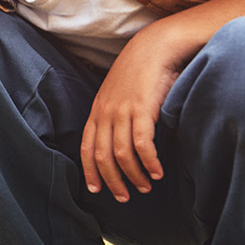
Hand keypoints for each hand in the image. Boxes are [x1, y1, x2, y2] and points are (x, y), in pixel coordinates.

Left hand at [79, 32, 182, 202]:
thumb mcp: (119, 94)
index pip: (86, 148)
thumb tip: (121, 141)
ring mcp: (123, 111)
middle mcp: (106, 113)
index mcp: (98, 111)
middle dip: (112, 181)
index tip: (96, 190)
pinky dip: (149, 162)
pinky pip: (142, 144)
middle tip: (124, 197)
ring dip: (134, 175)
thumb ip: (116, 116)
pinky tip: (158, 172)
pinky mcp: (142, 109)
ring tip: (146, 186)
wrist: (155, 47)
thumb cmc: (140, 72)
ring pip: (121, 154)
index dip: (90, 171)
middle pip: (102, 156)